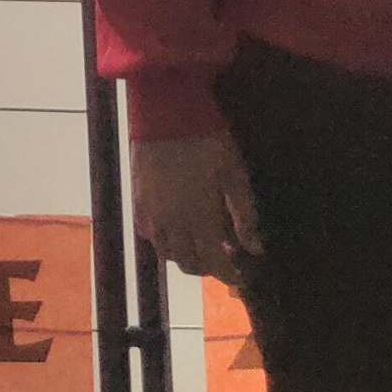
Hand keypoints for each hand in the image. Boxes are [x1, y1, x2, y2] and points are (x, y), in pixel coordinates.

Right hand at [132, 132, 260, 283]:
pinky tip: (176, 230)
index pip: (214, 263)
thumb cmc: (207, 142)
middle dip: (208, 269)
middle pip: (188, 264)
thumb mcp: (235, 175)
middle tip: (224, 259)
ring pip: (167, 253)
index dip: (229, 275)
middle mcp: (172, 225)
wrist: (166, 114)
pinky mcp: (137, 202)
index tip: (242, 277)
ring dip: (186, 257)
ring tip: (200, 245)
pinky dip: (165, 242)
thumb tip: (254, 249)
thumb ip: (245, 215)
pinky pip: (149, 235)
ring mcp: (151, 215)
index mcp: (199, 220)